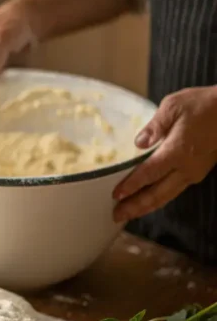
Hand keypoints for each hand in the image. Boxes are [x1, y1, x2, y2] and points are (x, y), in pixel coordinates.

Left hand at [113, 87, 216, 222]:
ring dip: (146, 207)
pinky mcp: (198, 172)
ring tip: (129, 214)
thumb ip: (154, 126)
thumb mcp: (174, 106)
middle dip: (135, 206)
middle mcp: (186, 168)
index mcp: (177, 151)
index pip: (149, 173)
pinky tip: (149, 201)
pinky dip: (159, 199)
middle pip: (156, 194)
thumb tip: (138, 143)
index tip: (116, 195)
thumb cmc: (204, 105)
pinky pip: (174, 190)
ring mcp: (194, 172)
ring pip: (166, 196)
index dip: (131, 186)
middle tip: (116, 216)